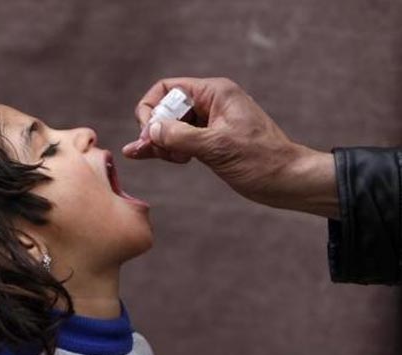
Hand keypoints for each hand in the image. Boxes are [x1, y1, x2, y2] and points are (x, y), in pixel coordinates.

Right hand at [122, 77, 337, 218]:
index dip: (152, 110)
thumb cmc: (262, 161)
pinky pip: (181, 139)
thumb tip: (151, 130)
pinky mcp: (211, 141)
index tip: (149, 135)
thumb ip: (180, 136)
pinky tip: (152, 156)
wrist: (288, 181)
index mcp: (215, 93)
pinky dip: (167, 148)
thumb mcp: (217, 147)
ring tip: (153, 157)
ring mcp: (210, 123)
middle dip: (154, 129)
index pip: (168, 90)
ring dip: (159, 141)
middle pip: (166, 108)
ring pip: (171, 126)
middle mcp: (211, 103)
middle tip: (151, 151)